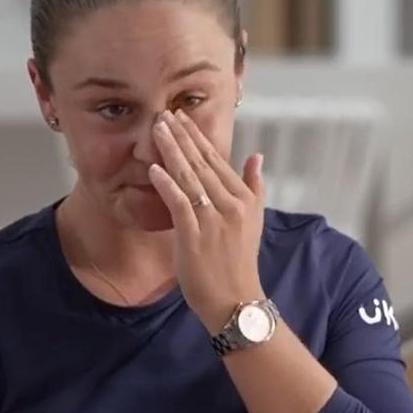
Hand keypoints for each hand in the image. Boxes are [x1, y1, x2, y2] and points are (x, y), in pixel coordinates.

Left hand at [147, 108, 266, 333]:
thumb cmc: (239, 262)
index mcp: (243, 199)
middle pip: (201, 163)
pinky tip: (155, 169)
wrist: (236, 300)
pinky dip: (167, 185)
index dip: (197, 137)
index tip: (181, 117)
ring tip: (156, 129)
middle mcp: (230, 204)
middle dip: (180, 136)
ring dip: (171, 151)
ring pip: (189, 177)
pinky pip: (179, 204)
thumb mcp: (255, 221)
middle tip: (163, 113)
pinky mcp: (195, 236)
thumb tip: (257, 156)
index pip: (217, 160)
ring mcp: (213, 219)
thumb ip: (254, 186)